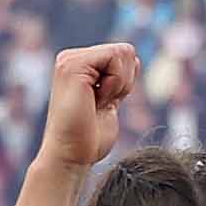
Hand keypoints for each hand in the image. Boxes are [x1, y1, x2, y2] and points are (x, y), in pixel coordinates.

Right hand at [34, 42, 142, 174]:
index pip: (124, 55)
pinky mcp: (72, 65)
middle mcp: (71, 58)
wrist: (71, 155)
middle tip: (101, 103)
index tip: (104, 102)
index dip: (126, 81)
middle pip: (126, 51)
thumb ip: (117, 80)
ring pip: (123, 52)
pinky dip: (116, 82)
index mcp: (79, 65)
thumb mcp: (110, 100)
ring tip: (97, 102)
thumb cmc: (90, 137)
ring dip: (120, 83)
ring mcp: (69, 60)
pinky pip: (114, 58)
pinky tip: (97, 99)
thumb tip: (135, 60)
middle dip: (125, 80)